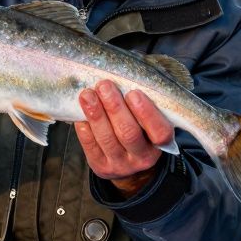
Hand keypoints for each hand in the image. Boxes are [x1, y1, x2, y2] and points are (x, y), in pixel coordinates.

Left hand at [75, 81, 174, 197]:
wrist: (127, 163)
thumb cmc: (140, 130)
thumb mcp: (151, 121)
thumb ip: (146, 103)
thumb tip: (128, 74)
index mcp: (159, 144)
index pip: (160, 132)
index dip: (146, 113)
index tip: (133, 93)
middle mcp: (141, 157)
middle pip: (128, 133)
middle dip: (115, 107)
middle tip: (104, 85)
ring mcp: (120, 164)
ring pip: (107, 138)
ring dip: (96, 114)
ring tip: (87, 94)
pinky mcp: (100, 166)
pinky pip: (90, 146)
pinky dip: (84, 127)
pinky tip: (81, 112)